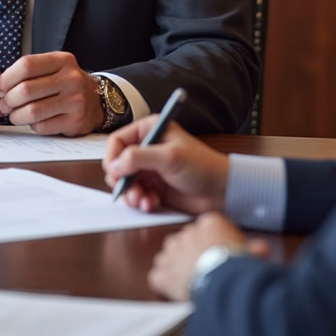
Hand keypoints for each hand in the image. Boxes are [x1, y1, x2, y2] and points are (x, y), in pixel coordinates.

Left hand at [0, 51, 101, 134]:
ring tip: (14, 114)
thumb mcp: (53, 67)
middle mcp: (71, 79)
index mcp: (62, 60)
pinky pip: (41, 127)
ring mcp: (75, 101)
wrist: (96, 101)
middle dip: (7, 100)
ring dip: (16, 115)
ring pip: (32, 111)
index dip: (7, 78)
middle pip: (26, 90)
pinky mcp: (75, 121)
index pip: (27, 65)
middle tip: (4, 104)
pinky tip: (33, 120)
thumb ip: (29, 71)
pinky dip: (31, 125)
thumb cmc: (65, 83)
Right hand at [103, 119, 228, 213]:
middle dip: (122, 180)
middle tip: (129, 192)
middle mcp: (148, 148)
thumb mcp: (169, 157)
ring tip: (142, 201)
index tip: (114, 174)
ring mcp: (151, 169)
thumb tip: (114, 165)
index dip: (112, 157)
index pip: (118, 140)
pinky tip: (151, 205)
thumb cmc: (203, 166)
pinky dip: (141, 201)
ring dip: (131, 193)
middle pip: (118, 163)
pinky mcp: (155, 187)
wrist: (222, 191)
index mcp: (150, 130)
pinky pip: (137, 195)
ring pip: (126, 182)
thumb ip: (138, 158)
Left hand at [149, 213, 265, 300]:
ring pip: (169, 255)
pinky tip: (174, 291)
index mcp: (210, 223)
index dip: (211, 243)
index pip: (206, 228)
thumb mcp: (253, 253)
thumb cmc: (238, 265)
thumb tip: (262, 249)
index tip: (218, 254)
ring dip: (176, 267)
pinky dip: (164, 284)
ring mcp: (172, 252)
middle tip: (204, 270)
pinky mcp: (163, 272)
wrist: (223, 281)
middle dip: (192, 254)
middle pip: (186, 240)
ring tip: (189, 281)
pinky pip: (158, 275)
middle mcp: (188, 233)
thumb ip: (255, 249)